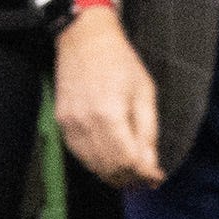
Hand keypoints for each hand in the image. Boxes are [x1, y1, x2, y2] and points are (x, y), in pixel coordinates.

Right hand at [52, 3, 161, 186]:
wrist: (85, 40)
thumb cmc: (120, 62)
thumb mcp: (145, 92)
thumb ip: (147, 132)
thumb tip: (150, 165)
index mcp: (110, 114)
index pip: (128, 161)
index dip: (145, 175)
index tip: (157, 177)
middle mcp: (86, 123)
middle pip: (110, 168)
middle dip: (131, 178)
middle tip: (146, 179)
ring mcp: (70, 124)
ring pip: (93, 166)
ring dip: (114, 175)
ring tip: (131, 172)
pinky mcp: (61, 122)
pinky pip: (79, 154)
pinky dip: (96, 163)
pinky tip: (110, 160)